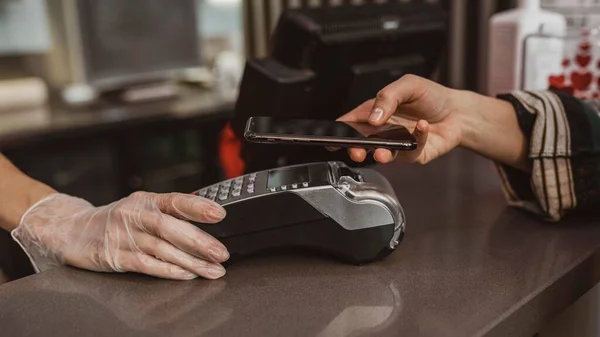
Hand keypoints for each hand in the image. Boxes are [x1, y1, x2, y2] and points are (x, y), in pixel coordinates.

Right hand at [11, 192, 229, 279]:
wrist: (72, 230)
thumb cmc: (116, 219)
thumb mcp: (141, 207)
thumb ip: (170, 212)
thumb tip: (207, 217)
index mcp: (145, 200)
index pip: (175, 200)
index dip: (198, 206)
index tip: (219, 213)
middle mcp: (134, 215)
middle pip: (170, 227)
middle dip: (199, 241)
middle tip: (221, 252)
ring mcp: (123, 237)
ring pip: (161, 249)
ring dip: (190, 262)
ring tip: (212, 270)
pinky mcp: (115, 257)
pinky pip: (146, 265)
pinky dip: (168, 271)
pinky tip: (187, 275)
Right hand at [337, 74, 467, 163]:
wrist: (458, 112)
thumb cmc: (431, 96)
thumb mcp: (408, 85)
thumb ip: (388, 97)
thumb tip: (374, 116)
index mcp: (375, 113)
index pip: (351, 123)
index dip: (338, 132)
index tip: (332, 139)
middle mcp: (383, 131)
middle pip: (362, 143)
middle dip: (356, 149)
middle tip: (357, 150)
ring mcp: (397, 145)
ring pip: (383, 155)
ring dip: (382, 155)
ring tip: (384, 152)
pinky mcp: (413, 155)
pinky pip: (410, 151)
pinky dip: (416, 139)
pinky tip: (422, 126)